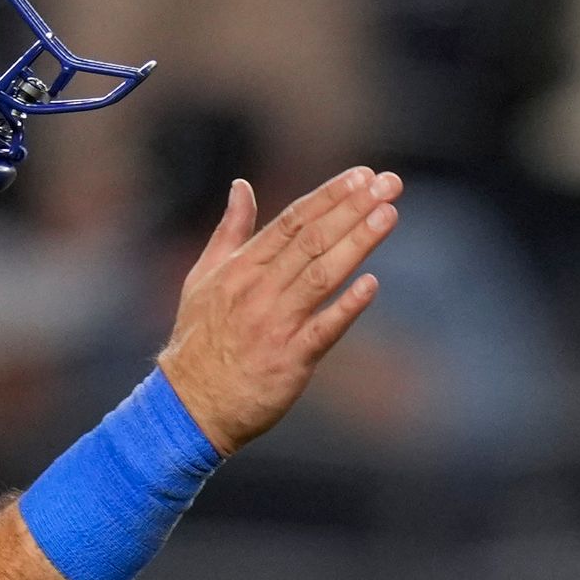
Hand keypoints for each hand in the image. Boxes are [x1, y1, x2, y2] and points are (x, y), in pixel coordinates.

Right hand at [154, 169, 399, 454]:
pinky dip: (347, 307)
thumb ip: (229, 230)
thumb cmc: (200, 339)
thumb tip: (241, 185)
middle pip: (312, 240)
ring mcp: (275, 324)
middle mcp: (259, 290)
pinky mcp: (289, 361)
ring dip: (357, 243)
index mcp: (241, 267)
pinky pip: (323, 329)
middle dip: (353, 209)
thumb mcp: (204, 276)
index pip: (292, 221)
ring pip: (321, 275)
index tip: (363, 176)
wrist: (190, 403)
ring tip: (388, 215)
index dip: (330, 196)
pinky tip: (371, 284)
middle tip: (390, 185)